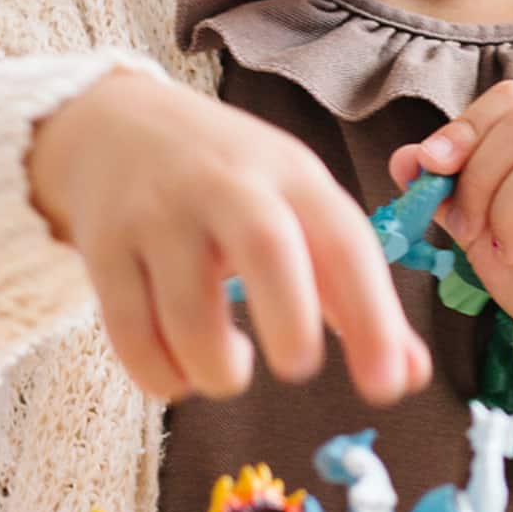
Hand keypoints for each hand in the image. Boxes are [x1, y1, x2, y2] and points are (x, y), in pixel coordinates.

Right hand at [28, 69, 430, 405]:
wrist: (117, 126)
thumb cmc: (230, 181)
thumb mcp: (297, 206)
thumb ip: (349, 290)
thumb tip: (408, 373)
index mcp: (291, 175)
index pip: (345, 239)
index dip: (374, 315)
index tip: (389, 385)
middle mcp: (227, 185)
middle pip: (267, 248)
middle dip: (291, 321)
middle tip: (298, 367)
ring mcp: (160, 213)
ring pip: (188, 307)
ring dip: (215, 366)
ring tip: (232, 369)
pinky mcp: (104, 245)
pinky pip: (128, 330)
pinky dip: (159, 373)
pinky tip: (179, 370)